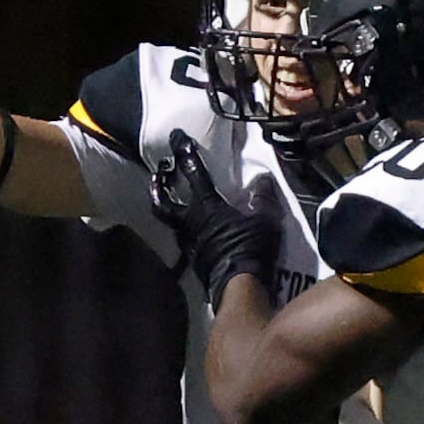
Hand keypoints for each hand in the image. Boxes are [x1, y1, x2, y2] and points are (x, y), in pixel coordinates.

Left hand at [149, 132, 279, 301]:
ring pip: (172, 222)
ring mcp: (189, 244)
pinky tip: (196, 230)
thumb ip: (262, 197)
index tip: (176, 137)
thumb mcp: (264, 218)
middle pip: (163, 202)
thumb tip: (262, 180)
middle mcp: (190, 223)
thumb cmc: (249, 247)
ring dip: (170, 209)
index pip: (192, 173)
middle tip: (158, 174)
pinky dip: (186, 230)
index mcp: (205, 207)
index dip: (185, 153)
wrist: (238, 286)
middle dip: (159, 186)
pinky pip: (185, 240)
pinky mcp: (194, 261)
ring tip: (174, 201)